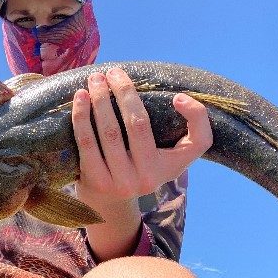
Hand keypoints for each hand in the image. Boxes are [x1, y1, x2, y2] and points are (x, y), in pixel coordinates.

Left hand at [71, 67, 212, 207]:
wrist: (109, 205)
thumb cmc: (142, 168)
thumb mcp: (168, 157)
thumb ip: (185, 129)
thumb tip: (178, 99)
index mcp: (170, 167)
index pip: (198, 142)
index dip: (195, 115)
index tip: (177, 97)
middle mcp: (147, 177)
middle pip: (138, 125)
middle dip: (125, 92)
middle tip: (113, 72)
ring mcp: (120, 181)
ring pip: (110, 131)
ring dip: (100, 99)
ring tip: (95, 79)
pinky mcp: (95, 181)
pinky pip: (87, 142)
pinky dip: (82, 116)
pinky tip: (80, 97)